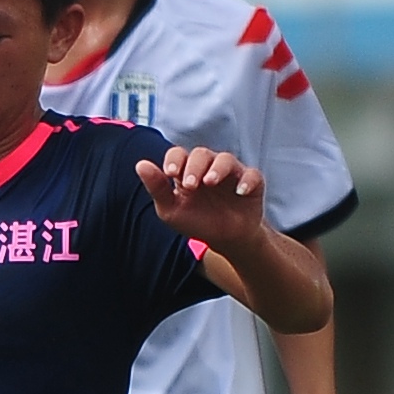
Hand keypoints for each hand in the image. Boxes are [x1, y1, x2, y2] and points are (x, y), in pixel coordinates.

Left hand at [137, 145, 269, 244]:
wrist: (225, 239)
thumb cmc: (196, 221)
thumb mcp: (171, 210)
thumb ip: (157, 188)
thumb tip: (140, 164)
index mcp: (187, 171)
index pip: (179, 154)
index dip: (175, 160)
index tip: (170, 173)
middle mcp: (209, 167)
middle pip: (201, 154)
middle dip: (194, 166)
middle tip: (190, 185)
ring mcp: (231, 174)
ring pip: (226, 159)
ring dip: (217, 168)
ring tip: (210, 182)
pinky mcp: (251, 183)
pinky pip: (252, 175)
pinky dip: (247, 181)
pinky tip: (240, 191)